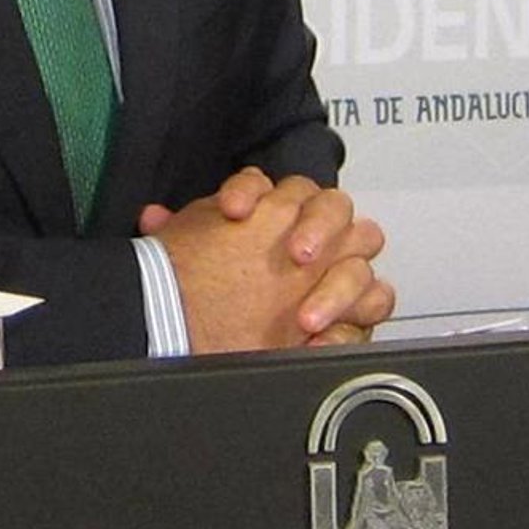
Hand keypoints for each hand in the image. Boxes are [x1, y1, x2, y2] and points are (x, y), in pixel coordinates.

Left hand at [141, 167, 393, 351]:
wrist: (208, 337)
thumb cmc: (205, 293)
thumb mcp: (187, 259)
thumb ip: (176, 234)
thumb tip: (153, 218)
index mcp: (270, 213)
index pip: (267, 184)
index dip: (249, 191)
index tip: (231, 211)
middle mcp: (309, 235)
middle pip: (336, 206)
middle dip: (319, 226)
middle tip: (298, 255)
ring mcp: (336, 270)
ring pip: (362, 256)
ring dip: (335, 288)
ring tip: (304, 319)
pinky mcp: (353, 309)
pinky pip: (375, 303)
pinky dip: (350, 324)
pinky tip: (319, 344)